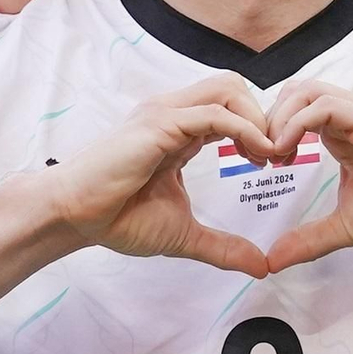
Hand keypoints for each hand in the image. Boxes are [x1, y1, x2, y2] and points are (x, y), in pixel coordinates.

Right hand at [49, 73, 274, 277]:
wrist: (74, 217)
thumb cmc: (117, 218)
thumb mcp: (183, 233)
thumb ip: (222, 246)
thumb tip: (260, 266)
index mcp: (179, 130)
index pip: (231, 108)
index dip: (260, 129)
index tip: (275, 162)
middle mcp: (174, 113)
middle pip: (234, 86)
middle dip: (264, 115)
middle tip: (278, 156)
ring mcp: (165, 114)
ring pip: (228, 89)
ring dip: (257, 117)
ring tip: (270, 155)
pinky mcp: (159, 124)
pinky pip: (213, 114)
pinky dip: (244, 128)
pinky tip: (258, 154)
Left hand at [263, 81, 352, 271]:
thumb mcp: (348, 226)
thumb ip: (310, 238)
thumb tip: (273, 260)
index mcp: (343, 131)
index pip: (295, 107)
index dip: (270, 128)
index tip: (262, 163)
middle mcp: (352, 115)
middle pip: (295, 90)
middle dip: (268, 118)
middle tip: (260, 155)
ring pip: (307, 90)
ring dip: (279, 118)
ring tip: (273, 154)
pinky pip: (326, 106)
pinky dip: (297, 124)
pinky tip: (288, 152)